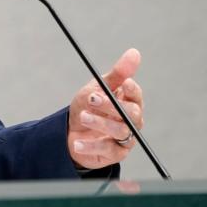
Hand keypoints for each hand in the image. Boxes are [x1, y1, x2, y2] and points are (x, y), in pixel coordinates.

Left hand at [67, 48, 143, 169]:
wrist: (70, 132)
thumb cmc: (87, 107)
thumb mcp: (97, 88)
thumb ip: (117, 74)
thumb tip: (134, 53)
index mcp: (128, 101)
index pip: (136, 95)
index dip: (132, 90)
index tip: (124, 84)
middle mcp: (131, 120)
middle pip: (131, 114)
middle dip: (111, 106)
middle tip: (91, 99)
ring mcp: (125, 137)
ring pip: (121, 131)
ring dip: (100, 123)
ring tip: (82, 117)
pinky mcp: (116, 153)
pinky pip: (108, 149)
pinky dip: (91, 145)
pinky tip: (78, 142)